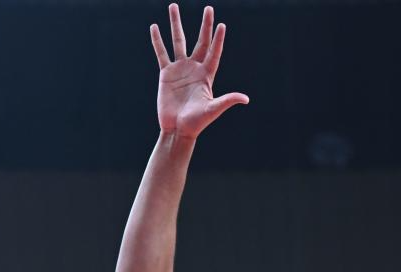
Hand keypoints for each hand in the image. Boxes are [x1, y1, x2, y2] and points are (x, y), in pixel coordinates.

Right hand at [151, 4, 247, 139]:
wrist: (176, 130)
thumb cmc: (196, 123)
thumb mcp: (213, 110)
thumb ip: (227, 100)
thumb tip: (245, 99)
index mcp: (207, 75)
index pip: (214, 52)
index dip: (218, 39)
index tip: (221, 25)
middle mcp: (194, 68)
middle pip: (201, 41)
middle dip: (205, 25)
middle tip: (209, 8)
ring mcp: (180, 69)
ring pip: (178, 41)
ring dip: (176, 24)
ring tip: (173, 6)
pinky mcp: (166, 74)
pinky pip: (161, 53)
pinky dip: (158, 41)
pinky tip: (154, 27)